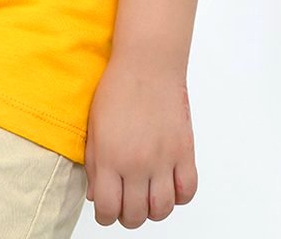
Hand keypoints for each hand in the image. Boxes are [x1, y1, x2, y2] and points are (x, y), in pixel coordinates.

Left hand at [84, 58, 197, 226]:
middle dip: (127, 215)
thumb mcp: (94, 126)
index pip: (108, 208)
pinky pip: (187, 191)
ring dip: (152, 210)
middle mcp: (137, 163)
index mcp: (109, 156)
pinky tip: (168, 184)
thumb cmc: (117, 88)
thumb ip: (93, 164)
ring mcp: (163, 159)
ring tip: (146, 196)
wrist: (147, 64)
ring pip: (161, 210)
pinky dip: (178, 196)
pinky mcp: (184, 152)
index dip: (105, 216)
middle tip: (126, 203)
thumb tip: (96, 196)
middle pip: (135, 215)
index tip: (106, 210)